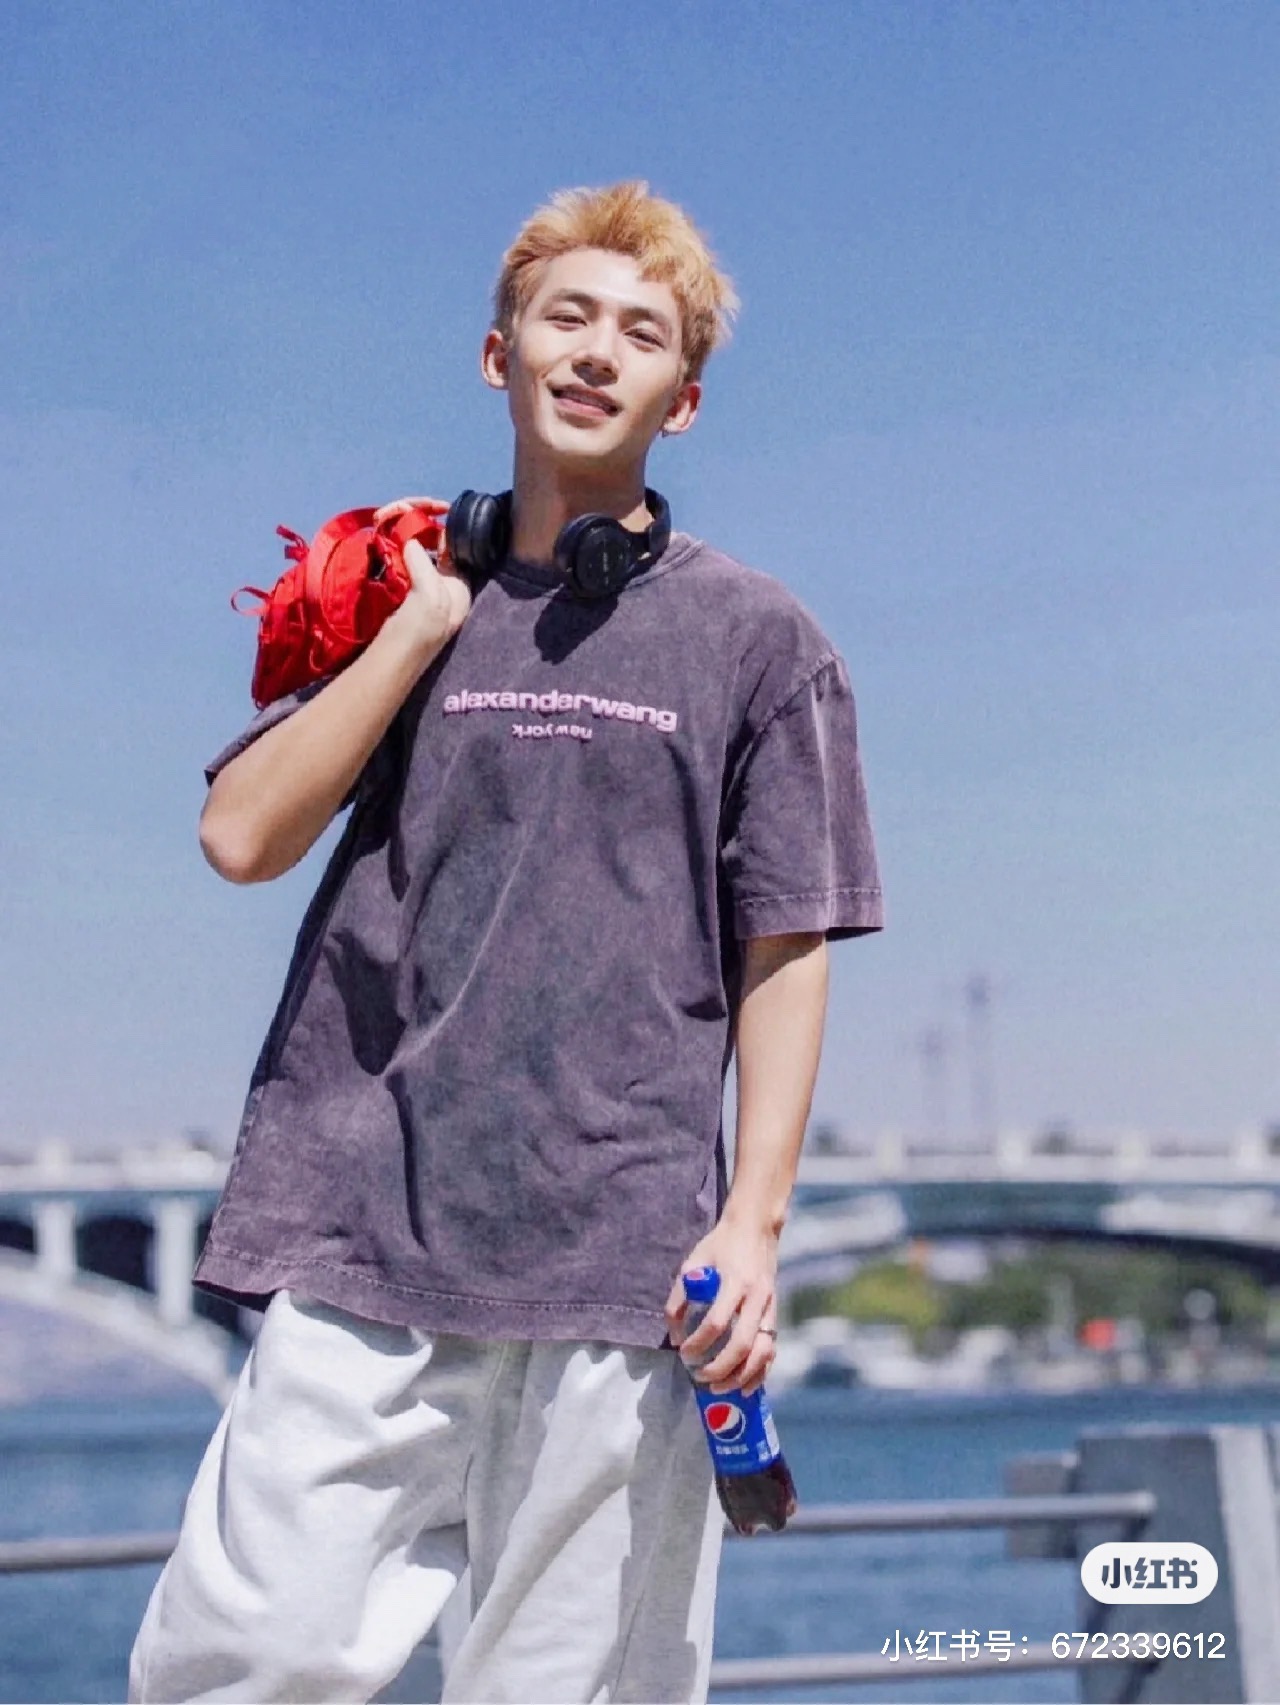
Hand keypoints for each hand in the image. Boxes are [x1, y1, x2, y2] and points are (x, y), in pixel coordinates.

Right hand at [373, 496, 471, 650]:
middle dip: (413, 527)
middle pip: (432, 545)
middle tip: (390, 513)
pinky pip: (401, 566)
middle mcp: (444, 588)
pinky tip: (381, 543)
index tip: (414, 509)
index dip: (435, 525)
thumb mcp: (429, 597)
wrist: (391, 665)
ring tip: (384, 519)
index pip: (451, 545)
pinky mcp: (403, 599)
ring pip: (415, 553)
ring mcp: (422, 593)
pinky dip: (391, 553)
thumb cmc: (418, 632)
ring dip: (400, 537)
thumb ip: (423, 564)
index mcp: (458, 587)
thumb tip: (410, 543)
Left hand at [663, 1213, 779, 1397]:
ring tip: (720, 1388)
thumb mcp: (693, 1264)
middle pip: (742, 1344)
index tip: (684, 1353)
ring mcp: (770, 1307)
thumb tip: (675, 1337)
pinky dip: (760, 1372)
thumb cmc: (720, 1245)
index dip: (698, 1343)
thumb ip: (679, 1299)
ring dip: (742, 1376)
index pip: (717, 1322)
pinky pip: (772, 1349)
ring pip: (762, 1352)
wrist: (755, 1228)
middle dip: (720, 1368)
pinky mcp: (776, 1313)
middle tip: (700, 1378)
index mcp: (735, 1282)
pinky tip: (745, 1386)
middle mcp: (757, 1298)